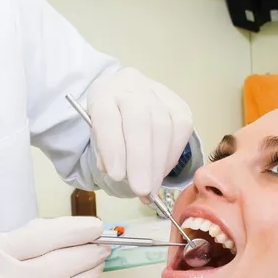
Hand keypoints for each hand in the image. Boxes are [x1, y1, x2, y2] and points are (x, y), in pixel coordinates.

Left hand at [87, 67, 193, 196]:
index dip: (112, 147)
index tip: (116, 176)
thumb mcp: (97, 135)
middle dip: (141, 162)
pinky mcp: (179, 104)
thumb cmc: (111, 123)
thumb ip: (104, 153)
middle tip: (141, 190)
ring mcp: (158, 93)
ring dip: (158, 165)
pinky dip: (172, 156)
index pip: (107, 117)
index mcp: (103, 93)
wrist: (128, 98)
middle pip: (140, 123)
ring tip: (150, 189)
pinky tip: (162, 172)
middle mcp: (131, 87)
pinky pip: (180, 130)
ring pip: (163, 128)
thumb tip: (120, 174)